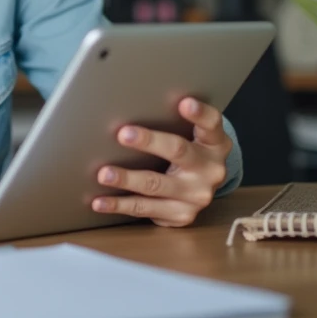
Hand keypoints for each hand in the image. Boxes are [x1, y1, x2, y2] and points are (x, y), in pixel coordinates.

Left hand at [91, 97, 230, 226]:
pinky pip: (146, 208)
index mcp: (215, 143)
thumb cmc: (188, 150)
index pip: (211, 124)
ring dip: (127, 179)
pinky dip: (120, 204)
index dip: (199, 114)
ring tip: (104, 174)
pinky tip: (100, 201)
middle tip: (123, 134)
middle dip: (150, 142)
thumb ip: (173, 122)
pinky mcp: (182, 214)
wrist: (202, 188)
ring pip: (157, 184)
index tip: (184, 103)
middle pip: (179, 151)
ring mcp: (197, 195)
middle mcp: (210, 169)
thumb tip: (129, 107)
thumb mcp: (191, 135)